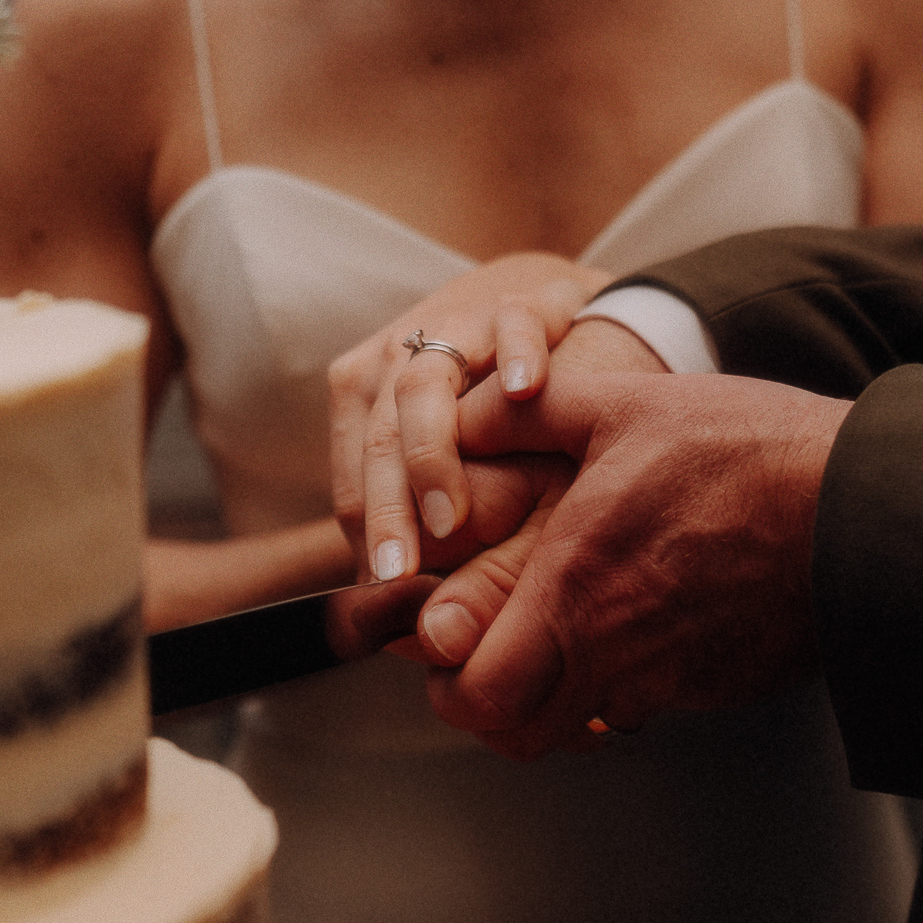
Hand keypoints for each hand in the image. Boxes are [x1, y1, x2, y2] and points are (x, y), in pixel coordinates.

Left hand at [328, 254, 613, 583]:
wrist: (569, 325)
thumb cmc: (506, 417)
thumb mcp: (465, 473)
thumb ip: (437, 534)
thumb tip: (411, 619)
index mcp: (370, 405)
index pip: (354, 484)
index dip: (370, 541)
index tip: (391, 591)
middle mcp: (401, 362)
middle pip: (377, 442)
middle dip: (388, 513)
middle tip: (401, 572)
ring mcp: (459, 328)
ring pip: (422, 384)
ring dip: (431, 452)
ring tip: (452, 515)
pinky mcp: (523, 303)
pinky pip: (512, 323)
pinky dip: (516, 352)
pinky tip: (526, 389)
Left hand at [408, 371, 853, 758]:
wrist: (867, 507)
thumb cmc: (747, 450)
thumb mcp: (626, 405)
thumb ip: (526, 414)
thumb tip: (461, 412)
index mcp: (573, 588)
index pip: (475, 696)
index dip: (449, 683)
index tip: (449, 644)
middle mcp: (614, 653)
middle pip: (516, 735)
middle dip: (490, 707)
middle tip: (491, 656)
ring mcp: (670, 680)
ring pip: (582, 723)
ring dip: (560, 693)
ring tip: (571, 627)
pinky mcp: (718, 688)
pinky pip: (648, 702)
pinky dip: (629, 678)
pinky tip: (647, 615)